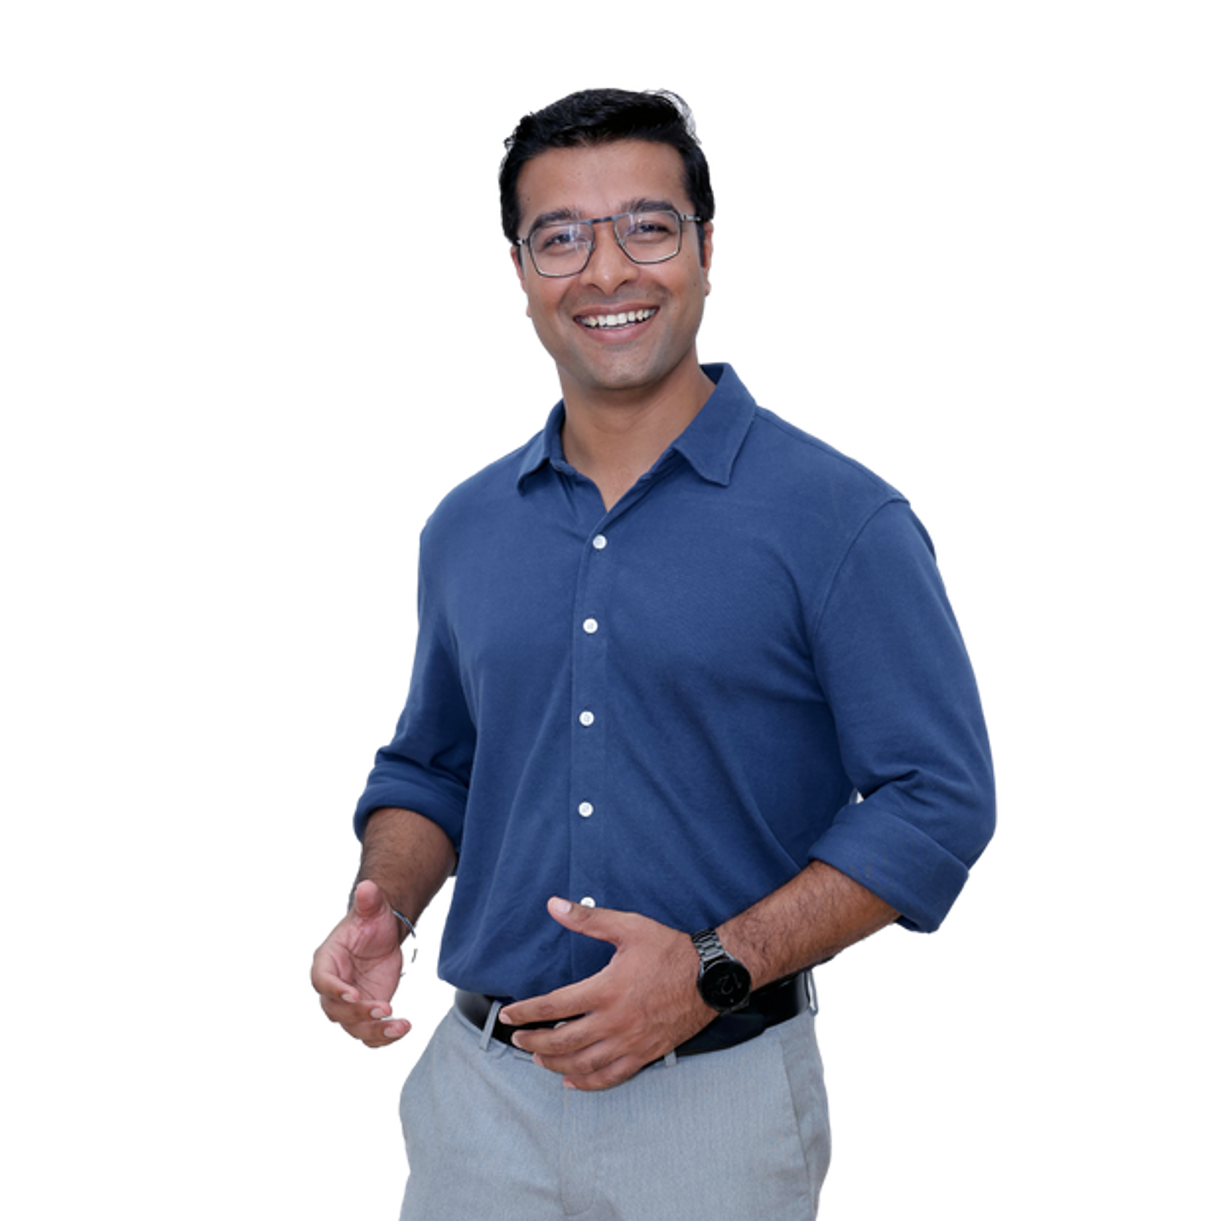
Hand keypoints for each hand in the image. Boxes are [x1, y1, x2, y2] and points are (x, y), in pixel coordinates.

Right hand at [307, 880, 414, 1050]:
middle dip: (359, 1014)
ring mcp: (349, 1004)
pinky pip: (370, 1033)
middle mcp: (333, 988)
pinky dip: (385, 1036)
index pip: (323, 980)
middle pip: (336, 1010)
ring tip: (400, 1025)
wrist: (383, 937)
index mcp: (326, 963)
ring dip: (375, 1031)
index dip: (335, 990)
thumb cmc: (371, 923)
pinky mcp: (366, 1015)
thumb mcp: (372, 910)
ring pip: (354, 1027)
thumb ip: (369, 902)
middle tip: (383, 1009)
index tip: (354, 995)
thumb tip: (368, 887)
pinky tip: (404, 1027)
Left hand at [499, 898, 715, 1090]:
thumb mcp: (629, 927)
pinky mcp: (645, 1054)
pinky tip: (572, 1080)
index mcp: (606, 990)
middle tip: (518, 1040)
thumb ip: (588, 919)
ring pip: (583, 1063)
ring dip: (555, 1064)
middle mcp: (615, 1021)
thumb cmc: (671, 950)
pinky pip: (611, 1077)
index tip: (509, 1016)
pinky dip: (587, 1082)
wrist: (711, 976)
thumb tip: (555, 905)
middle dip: (534, 1043)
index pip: (553, 1007)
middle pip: (562, 1042)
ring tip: (538, 1059)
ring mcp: (630, 1042)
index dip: (526, 1013)